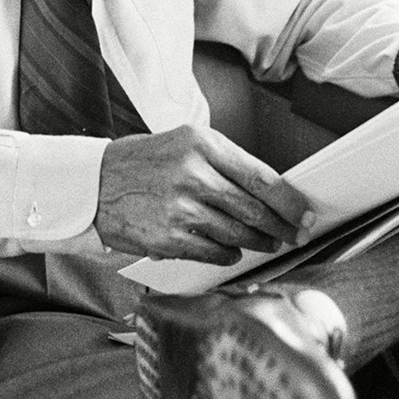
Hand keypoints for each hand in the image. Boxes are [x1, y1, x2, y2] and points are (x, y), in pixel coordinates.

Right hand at [95, 124, 312, 264]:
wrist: (93, 184)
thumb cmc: (141, 163)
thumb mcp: (183, 144)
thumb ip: (223, 163)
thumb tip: (267, 191)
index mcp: (201, 144)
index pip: (261, 177)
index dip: (290, 201)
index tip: (305, 213)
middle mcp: (193, 173)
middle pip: (254, 209)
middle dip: (282, 226)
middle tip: (295, 233)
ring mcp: (181, 207)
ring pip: (238, 233)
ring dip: (259, 242)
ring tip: (267, 243)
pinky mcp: (169, 238)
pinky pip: (214, 252)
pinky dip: (229, 254)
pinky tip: (231, 249)